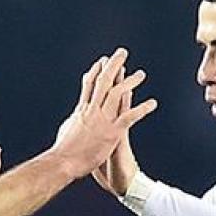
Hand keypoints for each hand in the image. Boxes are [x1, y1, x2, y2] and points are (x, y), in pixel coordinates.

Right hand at [50, 48, 155, 179]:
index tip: (103, 61)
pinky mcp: (112, 132)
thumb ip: (74, 122)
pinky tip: (153, 103)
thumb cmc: (62, 151)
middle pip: (103, 82)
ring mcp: (102, 120)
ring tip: (141, 74)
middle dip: (113, 65)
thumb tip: (74, 118)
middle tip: (122, 53)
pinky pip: (130, 117)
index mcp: (81, 110)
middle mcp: (92, 111)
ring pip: (117, 94)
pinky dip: (142, 109)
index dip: (97, 71)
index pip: (89, 84)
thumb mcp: (67, 130)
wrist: (64, 162)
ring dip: (130, 82)